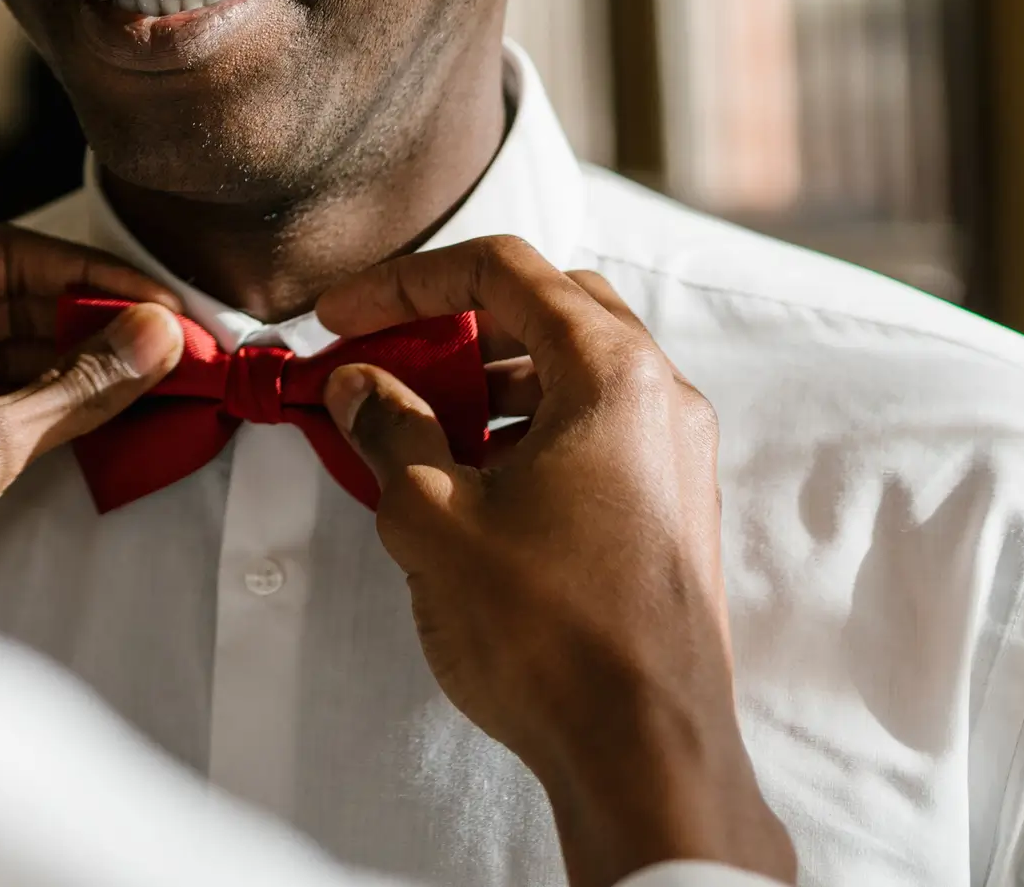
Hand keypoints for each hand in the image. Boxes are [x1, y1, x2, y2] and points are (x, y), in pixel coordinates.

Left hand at [0, 226, 184, 603]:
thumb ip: (74, 389)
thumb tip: (155, 335)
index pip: (2, 255)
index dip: (86, 274)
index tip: (157, 304)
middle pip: (3, 297)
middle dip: (85, 319)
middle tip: (166, 343)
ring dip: (70, 363)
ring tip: (150, 376)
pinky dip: (41, 402)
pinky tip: (102, 411)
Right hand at [315, 237, 794, 886]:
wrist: (645, 754)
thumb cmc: (547, 630)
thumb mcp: (432, 515)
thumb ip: (390, 429)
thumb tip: (360, 385)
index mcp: (613, 374)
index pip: (504, 269)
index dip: (408, 281)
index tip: (345, 315)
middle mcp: (662, 398)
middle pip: (551, 304)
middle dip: (457, 319)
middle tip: (386, 356)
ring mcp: (678, 455)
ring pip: (577, 369)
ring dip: (493, 376)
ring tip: (420, 423)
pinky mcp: (673, 509)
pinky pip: (598, 428)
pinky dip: (531, 425)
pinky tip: (473, 479)